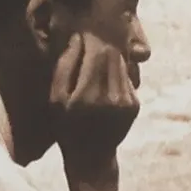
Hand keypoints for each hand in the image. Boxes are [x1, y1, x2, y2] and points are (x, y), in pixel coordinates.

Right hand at [49, 31, 139, 190]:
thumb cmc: (67, 127)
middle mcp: (110, 97)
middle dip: (101, 45)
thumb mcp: (55, 100)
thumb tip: (76, 39)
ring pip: (122, 63)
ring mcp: (126, 102)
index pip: (96, 52)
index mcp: (87, 95)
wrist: (92, 158)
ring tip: (96, 58)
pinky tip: (105, 79)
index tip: (81, 33)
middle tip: (90, 41)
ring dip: (110, 57)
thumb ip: (64, 68)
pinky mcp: (135, 105)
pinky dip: (117, 73)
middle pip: (112, 54)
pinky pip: (127, 77)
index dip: (90, 39)